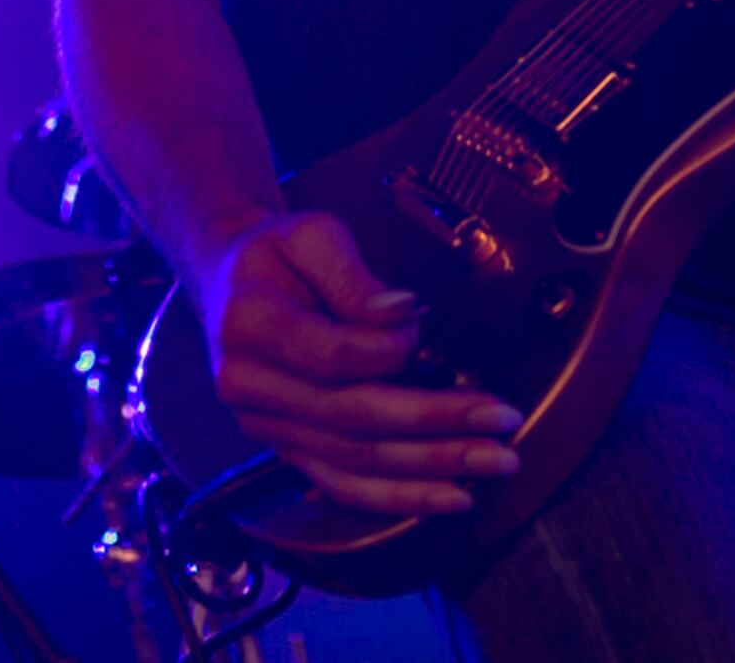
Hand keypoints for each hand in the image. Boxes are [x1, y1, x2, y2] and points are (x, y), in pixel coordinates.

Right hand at [190, 210, 521, 516]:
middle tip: (502, 421)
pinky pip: (342, 486)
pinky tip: (449, 496)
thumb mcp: (311, 235)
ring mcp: (265, 426)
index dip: (386, 350)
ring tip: (494, 462)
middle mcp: (248, 386)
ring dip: (430, 469)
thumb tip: (402, 313)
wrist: (232, 282)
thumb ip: (352, 274)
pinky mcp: (286, 450)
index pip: (329, 356)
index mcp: (249, 324)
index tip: (422, 323)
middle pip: (352, 418)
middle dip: (435, 424)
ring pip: (353, 462)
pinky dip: (398, 498)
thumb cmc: (278, 253)